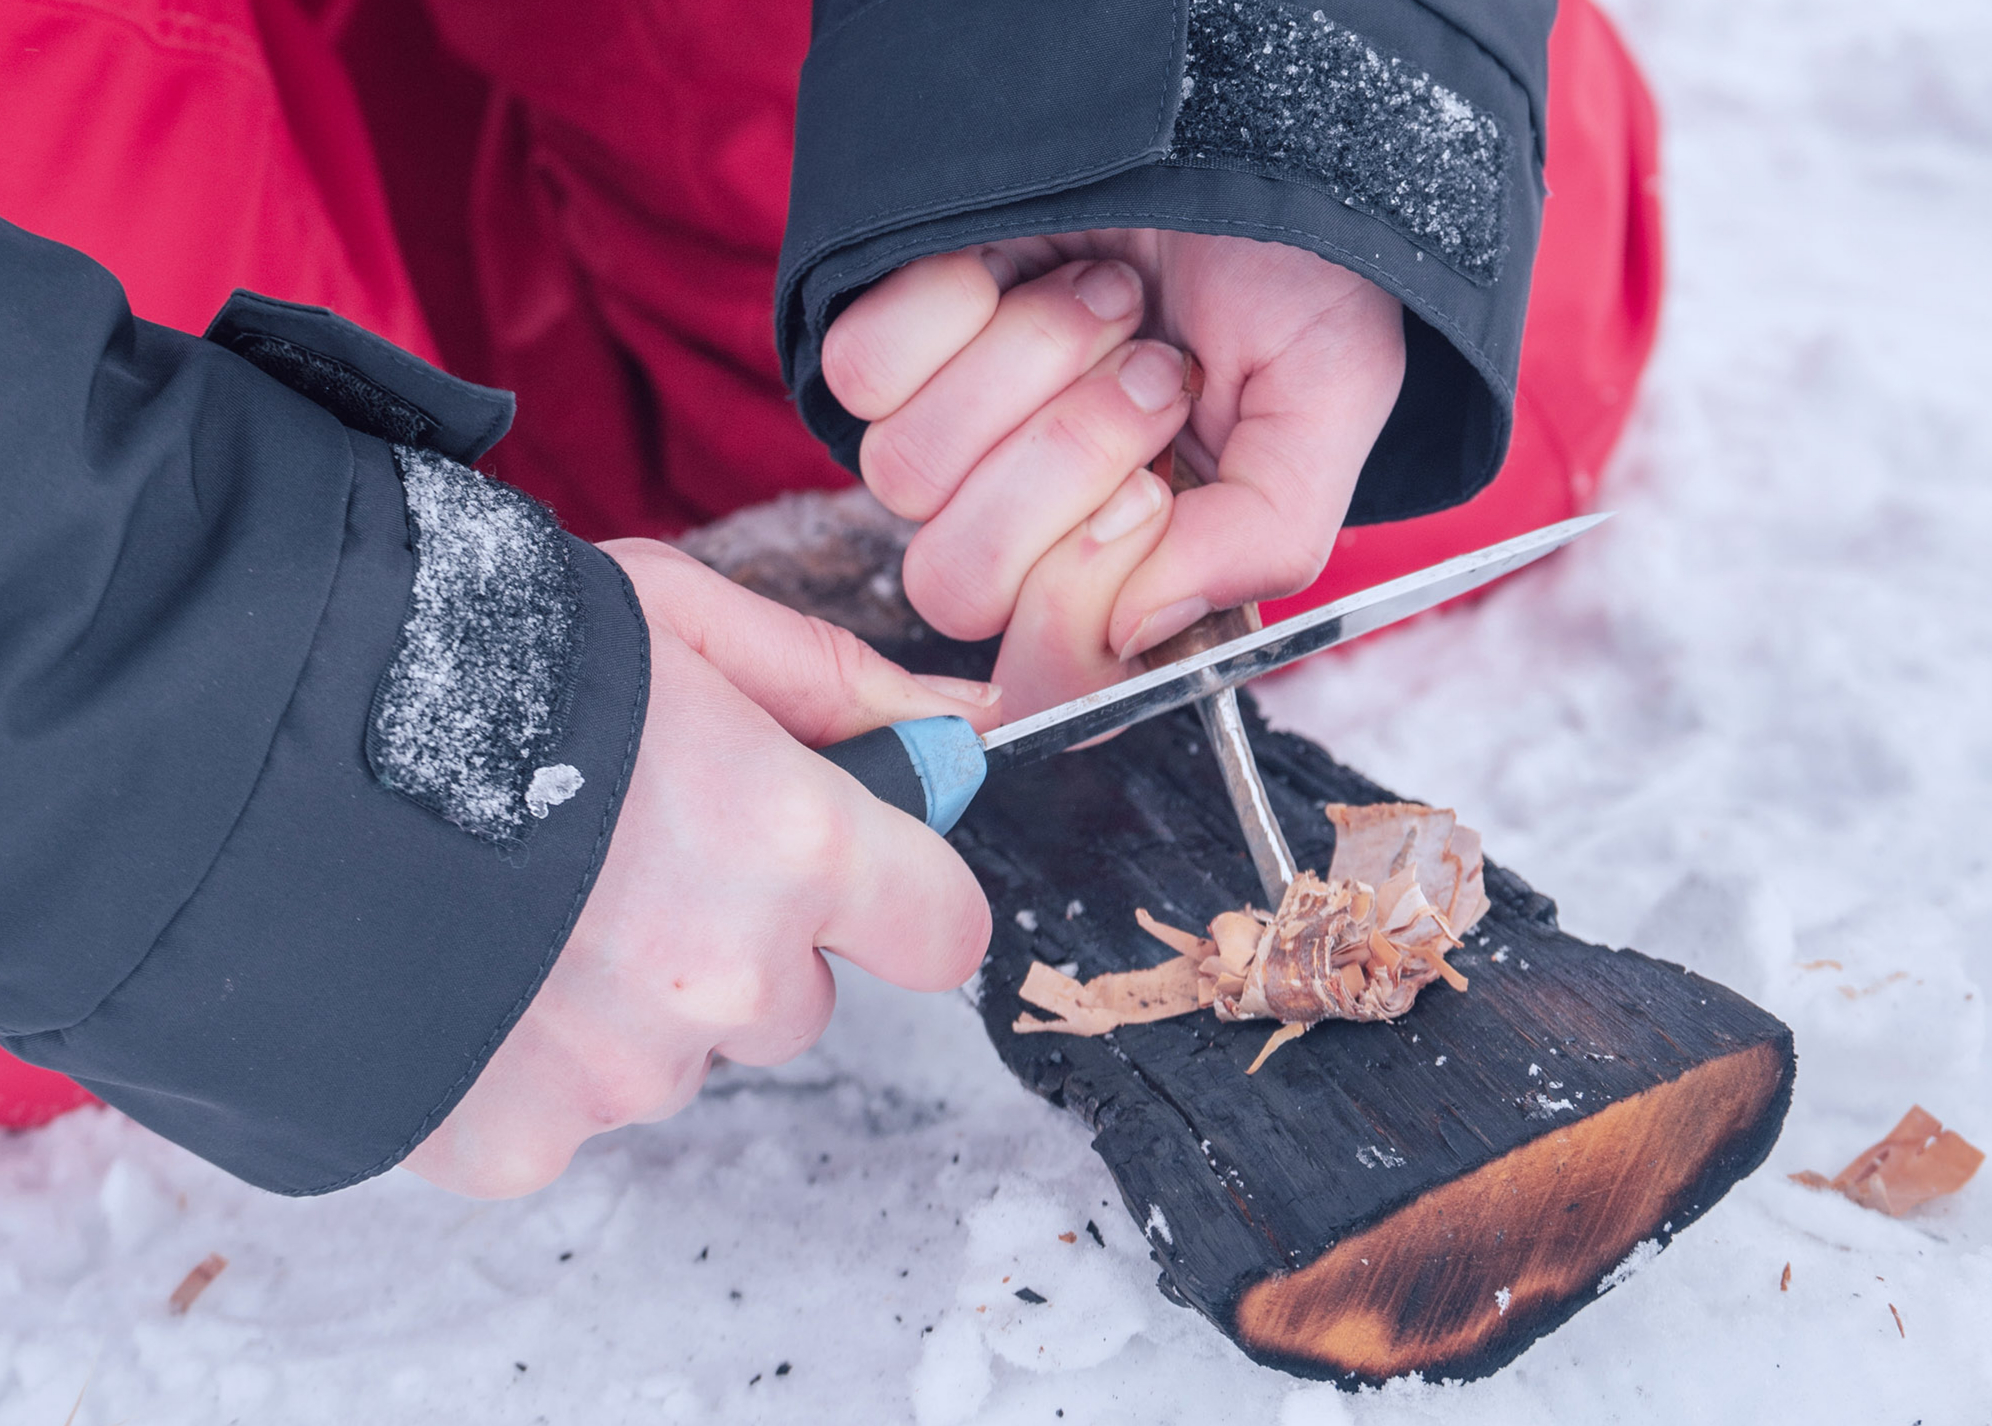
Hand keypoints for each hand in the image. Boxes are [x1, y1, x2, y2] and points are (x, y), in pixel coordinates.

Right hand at [401, 541, 999, 1196]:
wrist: (246, 731)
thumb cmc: (473, 649)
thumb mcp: (673, 614)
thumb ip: (832, 683)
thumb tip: (960, 724)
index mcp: (787, 844)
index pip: (944, 930)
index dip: (904, 899)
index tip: (859, 872)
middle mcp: (724, 976)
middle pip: (796, 998)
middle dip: (742, 938)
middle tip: (624, 851)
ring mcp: (617, 1074)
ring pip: (678, 1056)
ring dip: (631, 1000)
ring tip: (519, 900)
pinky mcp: (513, 1141)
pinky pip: (566, 1116)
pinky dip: (528, 1061)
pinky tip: (461, 968)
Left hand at [821, 230, 1404, 715]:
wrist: (1234, 117)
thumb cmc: (1295, 268)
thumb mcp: (1330, 403)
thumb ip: (1264, 540)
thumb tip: (1137, 634)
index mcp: (1125, 569)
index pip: (1042, 676)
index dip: (1079, 596)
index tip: (1151, 495)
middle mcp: (1023, 523)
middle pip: (954, 585)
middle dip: (1060, 465)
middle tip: (1147, 373)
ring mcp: (948, 437)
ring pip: (907, 476)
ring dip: (1030, 366)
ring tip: (1109, 299)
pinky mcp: (886, 349)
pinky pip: (862, 377)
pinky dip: (954, 308)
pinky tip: (1027, 264)